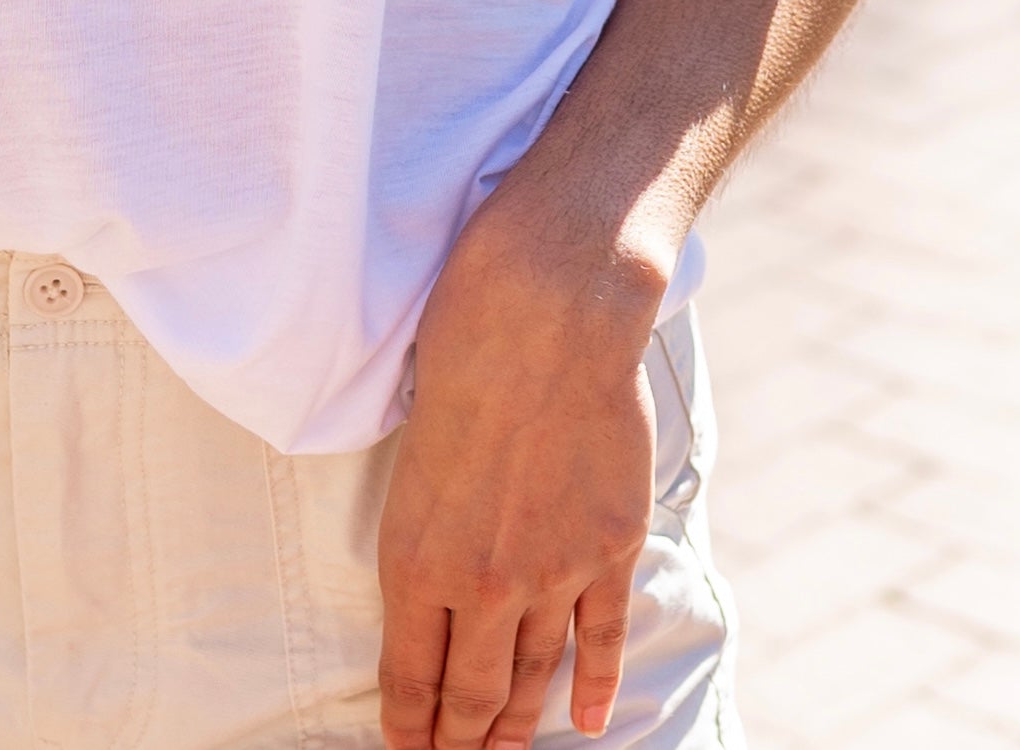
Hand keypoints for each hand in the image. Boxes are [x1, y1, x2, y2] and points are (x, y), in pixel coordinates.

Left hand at [375, 207, 665, 748]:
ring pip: (531, 674)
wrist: (546, 313)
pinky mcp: (610, 549)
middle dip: (458, 739)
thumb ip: (421, 533)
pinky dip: (592, 684)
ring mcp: (553, 572)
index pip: (410, 674)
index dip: (409, 725)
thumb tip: (427, 587)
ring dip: (515, 723)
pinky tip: (583, 720)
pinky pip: (599, 636)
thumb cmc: (461, 356)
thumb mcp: (409, 456)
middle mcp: (482, 583)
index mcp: (416, 558)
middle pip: (472, 693)